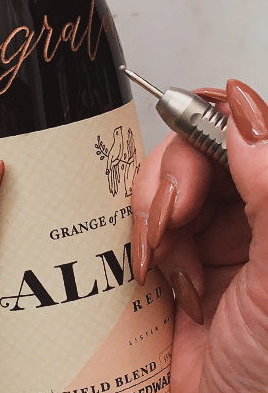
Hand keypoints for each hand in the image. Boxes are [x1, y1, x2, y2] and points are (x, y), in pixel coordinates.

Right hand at [130, 79, 267, 392]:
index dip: (209, 128)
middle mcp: (261, 224)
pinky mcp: (183, 275)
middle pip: (197, 154)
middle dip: (170, 185)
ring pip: (164, 190)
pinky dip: (138, 249)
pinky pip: (142, 233)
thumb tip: (245, 113)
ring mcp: (223, 248)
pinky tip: (156, 280)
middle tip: (172, 223)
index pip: (248, 134)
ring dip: (152, 223)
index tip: (188, 153)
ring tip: (166, 266)